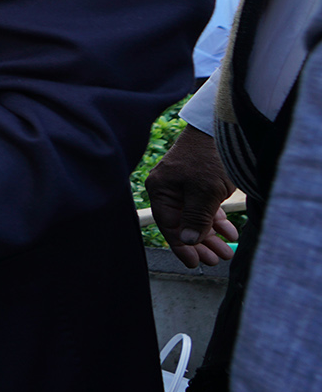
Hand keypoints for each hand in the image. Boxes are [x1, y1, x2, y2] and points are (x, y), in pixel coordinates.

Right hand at [147, 125, 238, 266]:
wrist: (221, 128)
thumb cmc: (208, 157)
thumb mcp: (204, 191)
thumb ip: (195, 217)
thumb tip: (187, 241)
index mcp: (160, 190)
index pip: (169, 225)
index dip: (182, 246)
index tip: (195, 262)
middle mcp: (169, 190)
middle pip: (183, 224)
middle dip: (200, 243)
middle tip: (216, 260)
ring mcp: (185, 187)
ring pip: (196, 217)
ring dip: (212, 235)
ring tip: (226, 250)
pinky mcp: (200, 184)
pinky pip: (205, 208)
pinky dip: (217, 221)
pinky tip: (230, 232)